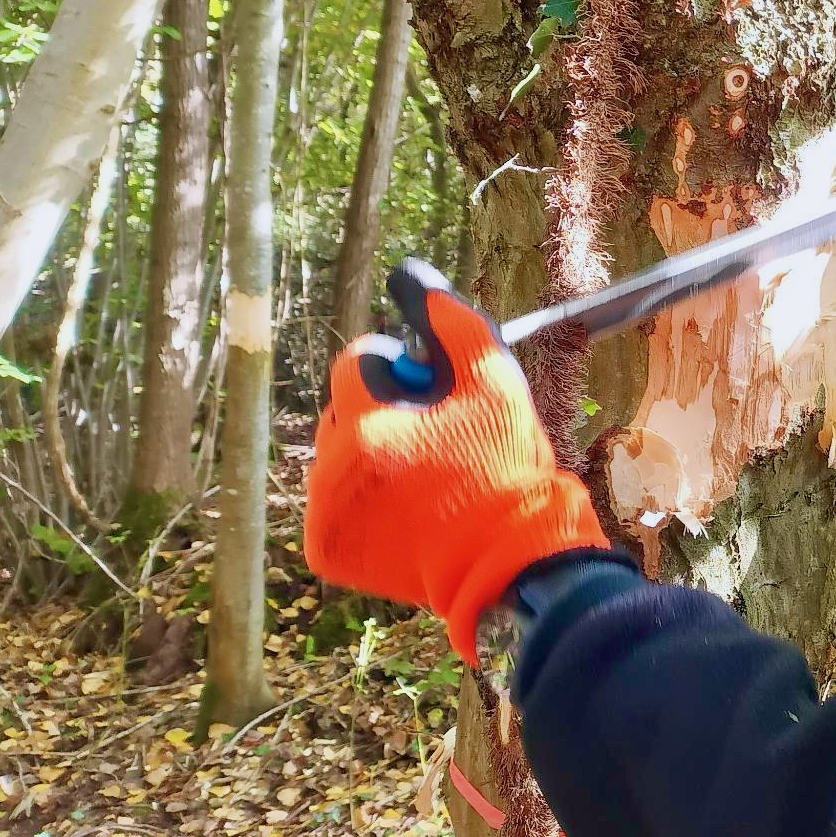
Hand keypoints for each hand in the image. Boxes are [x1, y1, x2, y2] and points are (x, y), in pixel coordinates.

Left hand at [304, 262, 611, 665]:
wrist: (510, 561)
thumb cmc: (506, 468)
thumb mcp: (493, 383)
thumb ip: (451, 323)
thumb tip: (412, 275)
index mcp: (366, 429)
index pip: (357, 362)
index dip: (402, 372)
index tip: (436, 398)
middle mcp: (331, 473)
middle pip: (341, 409)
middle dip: (382, 413)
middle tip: (436, 439)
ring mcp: (325, 516)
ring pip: (334, 455)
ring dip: (369, 454)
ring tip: (424, 478)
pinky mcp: (327, 550)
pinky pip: (332, 500)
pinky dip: (361, 497)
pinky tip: (407, 509)